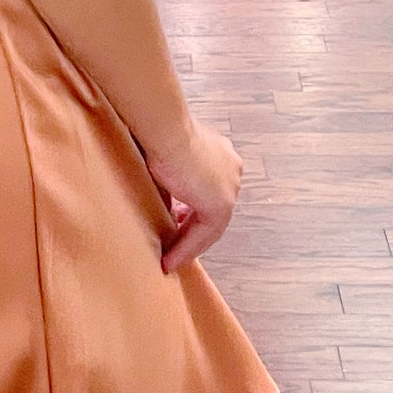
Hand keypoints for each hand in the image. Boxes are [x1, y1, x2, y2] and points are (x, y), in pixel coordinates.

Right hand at [143, 121, 242, 272]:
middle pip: (211, 210)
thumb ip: (172, 181)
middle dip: (190, 228)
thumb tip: (163, 201)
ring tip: (169, 258)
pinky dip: (187, 248)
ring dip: (188, 244)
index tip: (173, 221)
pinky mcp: (221, 205)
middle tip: (172, 244)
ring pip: (210, 226)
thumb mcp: (168, 160)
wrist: (165, 132)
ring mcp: (229, 189)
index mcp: (222, 156)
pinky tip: (169, 259)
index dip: (190, 210)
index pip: (208, 191)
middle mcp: (232, 172)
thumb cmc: (160, 136)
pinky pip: (205, 234)